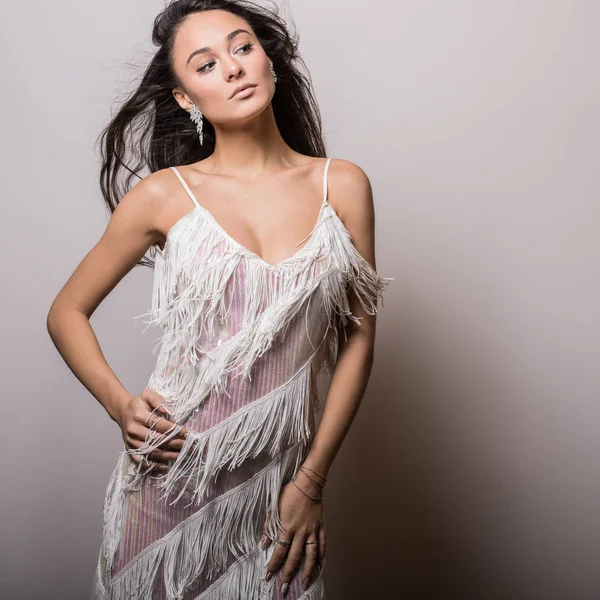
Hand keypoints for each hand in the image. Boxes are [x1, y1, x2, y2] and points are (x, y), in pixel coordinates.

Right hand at [114, 388, 188, 473]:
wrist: (122, 411)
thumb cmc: (139, 403)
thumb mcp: (148, 395)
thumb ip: (159, 400)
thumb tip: (168, 411)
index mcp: (139, 416)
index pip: (160, 425)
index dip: (174, 430)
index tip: (187, 433)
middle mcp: (134, 430)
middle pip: (156, 440)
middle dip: (174, 443)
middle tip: (187, 445)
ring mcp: (131, 441)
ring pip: (150, 451)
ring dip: (167, 455)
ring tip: (180, 455)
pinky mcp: (129, 448)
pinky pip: (141, 460)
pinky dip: (153, 465)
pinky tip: (165, 466)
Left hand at [262, 470, 326, 593]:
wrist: (308, 483)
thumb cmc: (289, 493)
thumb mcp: (274, 507)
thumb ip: (269, 527)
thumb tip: (264, 544)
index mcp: (287, 527)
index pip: (279, 551)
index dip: (274, 565)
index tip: (269, 576)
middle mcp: (301, 532)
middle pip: (294, 557)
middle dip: (288, 573)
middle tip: (284, 588)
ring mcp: (312, 530)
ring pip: (311, 555)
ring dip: (307, 571)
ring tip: (305, 584)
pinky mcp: (321, 527)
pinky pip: (322, 544)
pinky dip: (321, 556)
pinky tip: (319, 565)